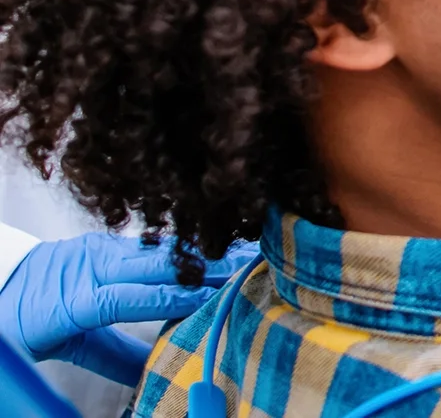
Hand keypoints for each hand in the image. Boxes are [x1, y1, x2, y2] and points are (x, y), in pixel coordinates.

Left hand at [0, 234, 253, 386]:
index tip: (215, 299)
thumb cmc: (18, 324)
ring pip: (155, 250)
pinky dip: (179, 251)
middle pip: (154, 265)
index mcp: (74, 299)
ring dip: (198, 255)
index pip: (133, 297)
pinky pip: (146, 245)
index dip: (175, 298)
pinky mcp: (98, 240)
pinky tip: (206, 252)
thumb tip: (152, 372)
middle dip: (202, 268)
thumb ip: (109, 357)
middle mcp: (88, 266)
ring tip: (239, 255)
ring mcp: (94, 248)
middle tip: (246, 267)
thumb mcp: (59, 350)